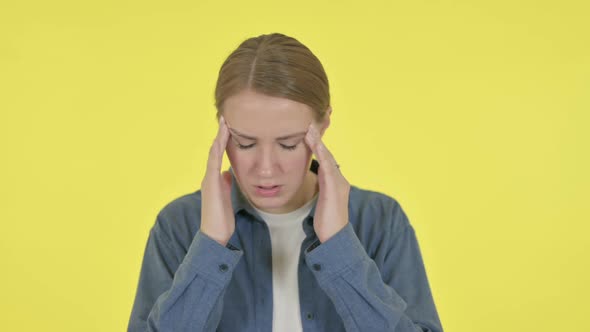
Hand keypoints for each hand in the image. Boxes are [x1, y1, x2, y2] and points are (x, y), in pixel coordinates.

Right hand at [199, 115, 234, 245]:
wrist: (214, 234)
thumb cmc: (221, 219)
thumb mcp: (227, 197)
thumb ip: (226, 184)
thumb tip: (228, 173)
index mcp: (214, 179)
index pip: (219, 155)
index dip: (224, 141)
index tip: (230, 127)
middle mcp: (210, 176)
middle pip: (215, 150)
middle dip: (221, 134)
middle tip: (225, 117)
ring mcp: (209, 178)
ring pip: (213, 153)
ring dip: (219, 137)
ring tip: (224, 122)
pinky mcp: (210, 183)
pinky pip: (213, 162)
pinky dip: (217, 150)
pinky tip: (221, 139)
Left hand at [304, 123, 350, 242]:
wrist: (334, 237)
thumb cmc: (326, 222)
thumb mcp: (321, 201)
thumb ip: (320, 188)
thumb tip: (314, 179)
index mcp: (335, 181)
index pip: (325, 159)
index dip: (317, 145)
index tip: (308, 132)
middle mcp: (339, 179)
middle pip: (327, 154)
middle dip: (318, 139)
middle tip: (309, 123)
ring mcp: (339, 183)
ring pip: (328, 158)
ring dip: (318, 143)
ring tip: (310, 129)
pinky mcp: (335, 188)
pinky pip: (328, 167)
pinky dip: (322, 155)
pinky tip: (315, 145)